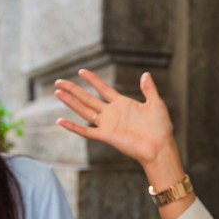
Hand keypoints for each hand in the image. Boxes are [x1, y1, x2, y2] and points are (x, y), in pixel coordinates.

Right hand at [54, 69, 176, 168]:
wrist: (160, 147)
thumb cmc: (160, 128)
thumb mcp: (156, 104)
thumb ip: (149, 89)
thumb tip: (145, 74)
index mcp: (122, 104)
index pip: (103, 89)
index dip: (92, 80)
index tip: (81, 71)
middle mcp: (112, 113)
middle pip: (88, 98)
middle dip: (73, 90)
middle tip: (59, 81)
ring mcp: (107, 124)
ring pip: (84, 111)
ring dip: (71, 102)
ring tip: (57, 93)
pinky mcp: (106, 136)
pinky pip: (86, 131)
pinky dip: (73, 127)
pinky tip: (60, 121)